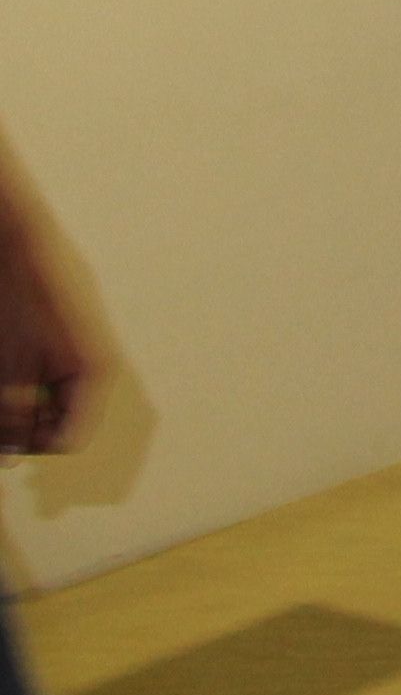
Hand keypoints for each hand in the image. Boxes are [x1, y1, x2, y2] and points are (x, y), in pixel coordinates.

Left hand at [0, 243, 87, 458]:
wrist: (17, 240)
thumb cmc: (23, 295)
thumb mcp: (12, 368)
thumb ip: (15, 415)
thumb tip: (13, 454)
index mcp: (97, 373)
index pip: (71, 438)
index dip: (33, 446)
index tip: (3, 444)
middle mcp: (94, 361)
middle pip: (60, 417)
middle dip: (23, 421)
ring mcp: (76, 345)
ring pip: (46, 394)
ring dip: (16, 399)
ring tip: (1, 378)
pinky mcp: (57, 332)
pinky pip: (41, 371)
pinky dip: (17, 377)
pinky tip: (4, 363)